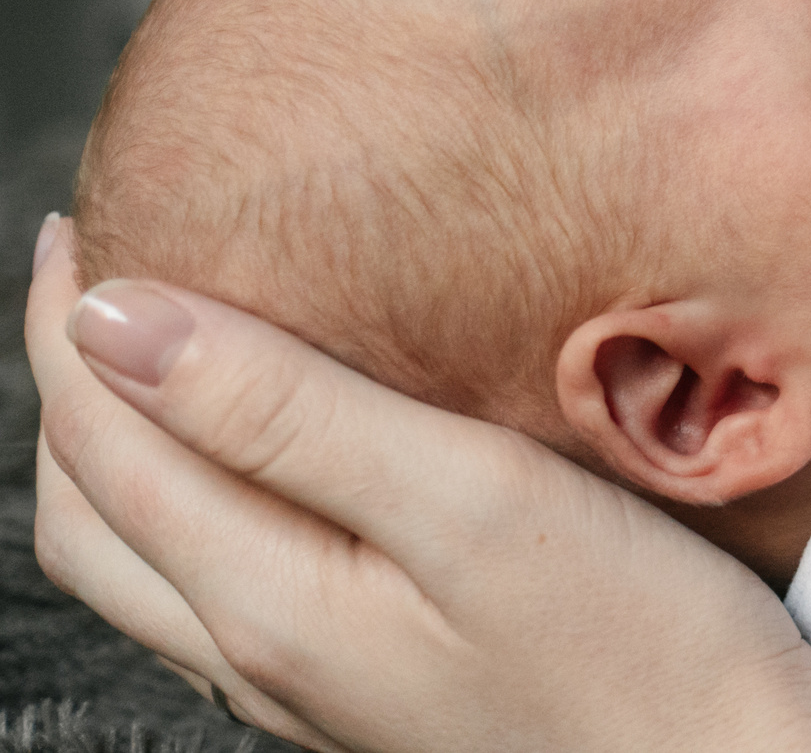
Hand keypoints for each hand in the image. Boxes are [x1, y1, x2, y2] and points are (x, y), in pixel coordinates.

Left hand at [26, 220, 810, 752]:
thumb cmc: (638, 648)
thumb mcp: (469, 499)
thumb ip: (290, 414)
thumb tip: (117, 325)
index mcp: (270, 600)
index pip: (105, 445)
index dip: (72, 326)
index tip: (84, 221)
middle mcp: (268, 657)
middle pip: (95, 516)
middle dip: (71, 385)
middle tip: (94, 265)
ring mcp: (321, 688)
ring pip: (149, 564)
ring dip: (123, 447)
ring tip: (161, 348)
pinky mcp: (381, 692)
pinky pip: (226, 593)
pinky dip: (197, 505)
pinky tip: (274, 464)